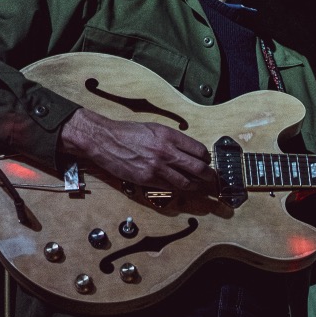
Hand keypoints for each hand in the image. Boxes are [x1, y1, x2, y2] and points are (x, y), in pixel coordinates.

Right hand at [60, 107, 215, 195]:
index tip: (206, 161)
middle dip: (208, 175)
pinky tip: (178, 186)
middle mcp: (166, 151)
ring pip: (187, 182)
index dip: (206, 158)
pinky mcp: (148, 179)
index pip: (199, 150)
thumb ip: (173, 140)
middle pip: (198, 168)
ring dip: (195, 185)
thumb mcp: (154, 129)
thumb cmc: (128, 133)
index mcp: (169, 136)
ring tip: (196, 185)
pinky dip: (177, 188)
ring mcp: (158, 167)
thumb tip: (190, 151)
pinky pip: (171, 187)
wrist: (105, 141)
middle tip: (210, 178)